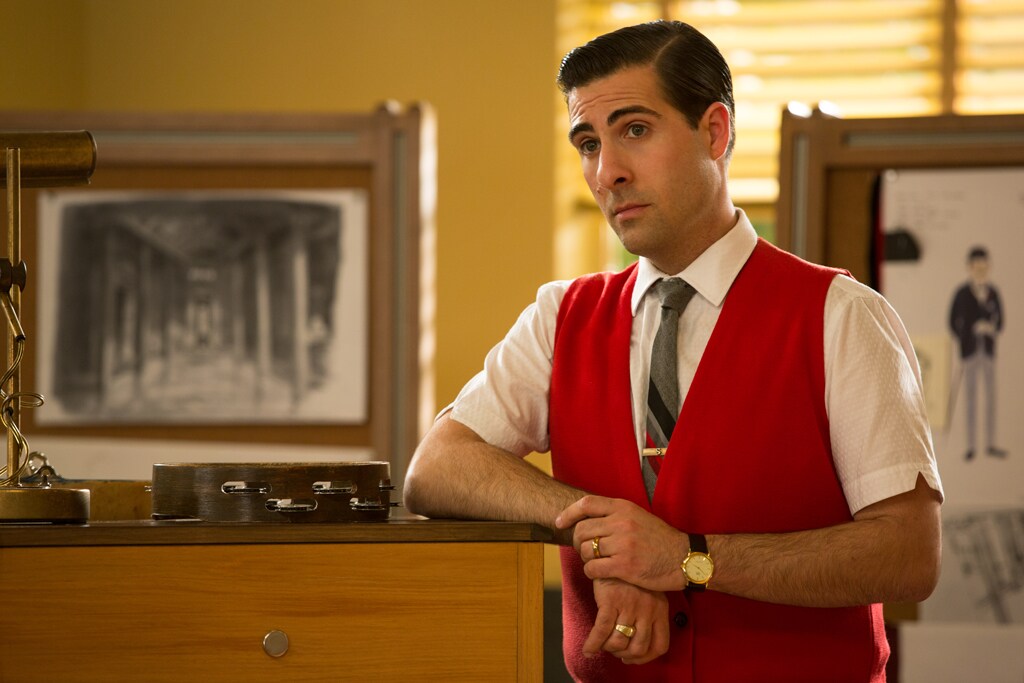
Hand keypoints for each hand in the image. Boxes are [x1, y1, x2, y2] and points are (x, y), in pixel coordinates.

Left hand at [556, 495, 687, 591]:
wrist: (684, 558)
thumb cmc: (660, 540)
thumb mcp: (639, 517)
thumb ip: (615, 515)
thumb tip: (586, 518)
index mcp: (624, 507)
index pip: (586, 504)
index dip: (569, 513)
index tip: (560, 522)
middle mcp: (621, 523)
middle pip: (582, 530)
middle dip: (577, 542)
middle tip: (584, 550)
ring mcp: (623, 544)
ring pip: (585, 550)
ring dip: (586, 558)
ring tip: (596, 561)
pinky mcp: (624, 565)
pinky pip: (592, 568)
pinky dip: (591, 572)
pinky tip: (600, 573)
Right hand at [584, 578, 669, 664]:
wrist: (618, 547)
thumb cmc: (633, 571)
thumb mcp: (651, 589)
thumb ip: (650, 610)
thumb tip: (637, 634)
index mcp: (660, 609)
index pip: (659, 646)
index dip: (646, 657)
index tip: (632, 657)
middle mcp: (648, 611)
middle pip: (638, 648)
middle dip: (624, 654)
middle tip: (614, 650)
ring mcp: (629, 607)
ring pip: (619, 643)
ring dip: (609, 648)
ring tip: (602, 644)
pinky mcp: (610, 602)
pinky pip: (601, 632)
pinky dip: (593, 644)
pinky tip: (588, 649)